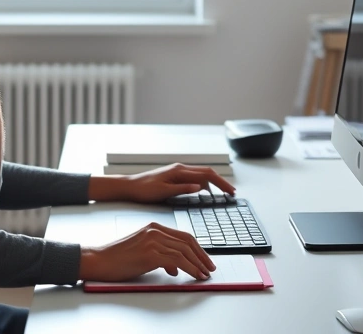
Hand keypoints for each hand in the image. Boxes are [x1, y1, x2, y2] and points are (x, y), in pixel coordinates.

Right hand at [79, 222, 215, 281]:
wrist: (100, 260)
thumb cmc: (118, 258)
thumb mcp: (143, 252)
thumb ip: (160, 255)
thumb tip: (175, 267)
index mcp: (154, 227)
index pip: (183, 235)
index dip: (197, 248)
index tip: (205, 259)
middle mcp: (155, 231)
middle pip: (187, 241)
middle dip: (202, 256)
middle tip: (210, 268)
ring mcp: (153, 241)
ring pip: (184, 251)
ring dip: (198, 264)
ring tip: (204, 274)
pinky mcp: (150, 253)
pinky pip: (177, 260)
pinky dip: (190, 268)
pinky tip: (195, 275)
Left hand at [120, 163, 235, 203]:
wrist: (130, 186)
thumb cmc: (144, 190)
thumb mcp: (163, 192)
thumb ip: (182, 189)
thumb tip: (200, 188)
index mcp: (179, 171)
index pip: (206, 175)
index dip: (221, 183)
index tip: (230, 191)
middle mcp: (180, 168)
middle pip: (207, 172)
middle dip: (221, 182)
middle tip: (231, 193)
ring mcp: (178, 171)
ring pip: (202, 174)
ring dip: (214, 183)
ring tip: (223, 193)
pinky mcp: (175, 175)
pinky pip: (194, 178)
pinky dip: (204, 184)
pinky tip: (206, 192)